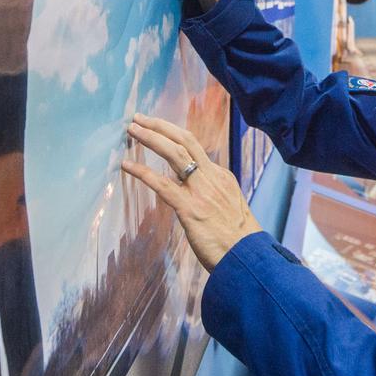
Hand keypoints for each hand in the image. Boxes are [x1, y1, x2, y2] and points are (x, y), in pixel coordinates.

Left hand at [121, 113, 260, 270]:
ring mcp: (202, 191)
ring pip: (175, 154)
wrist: (249, 257)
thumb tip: (195, 195)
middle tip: (139, 117)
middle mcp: (212, 177)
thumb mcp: (230, 207)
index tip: (157, 129)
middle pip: (185, 141)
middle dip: (160, 126)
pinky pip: (162, 184)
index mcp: (221, 176)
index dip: (172, 135)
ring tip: (132, 129)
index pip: (195, 148)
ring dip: (151, 138)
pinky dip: (142, 172)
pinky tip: (127, 165)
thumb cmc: (239, 240)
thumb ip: (212, 195)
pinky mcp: (191, 209)